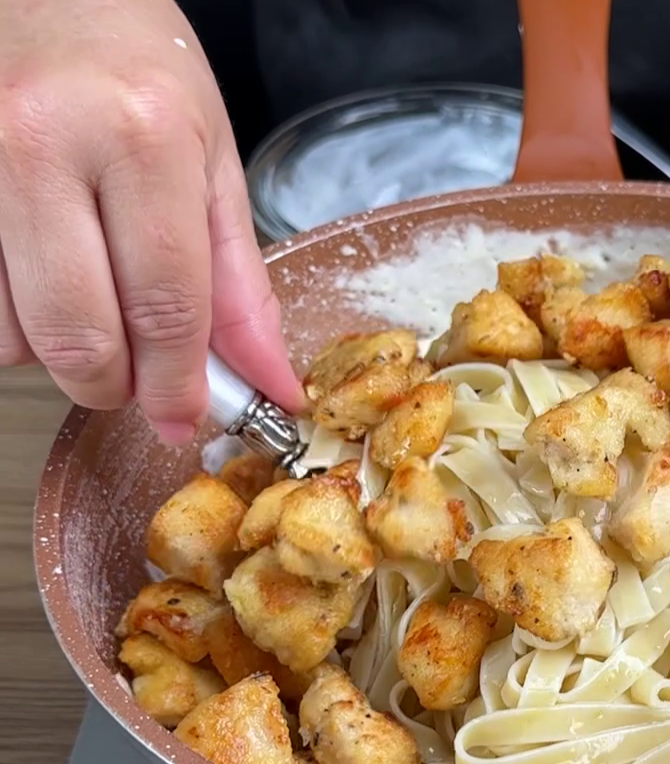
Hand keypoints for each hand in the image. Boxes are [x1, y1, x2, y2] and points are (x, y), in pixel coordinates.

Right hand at [0, 0, 303, 443]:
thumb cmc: (136, 66)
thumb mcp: (214, 164)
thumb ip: (241, 287)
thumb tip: (270, 384)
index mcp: (140, 139)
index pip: (166, 307)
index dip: (178, 385)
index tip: (186, 418)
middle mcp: (42, 145)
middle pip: (79, 336)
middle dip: (114, 386)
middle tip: (136, 379)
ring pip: (9, 334)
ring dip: (57, 349)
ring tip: (88, 298)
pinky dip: (12, 318)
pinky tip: (40, 276)